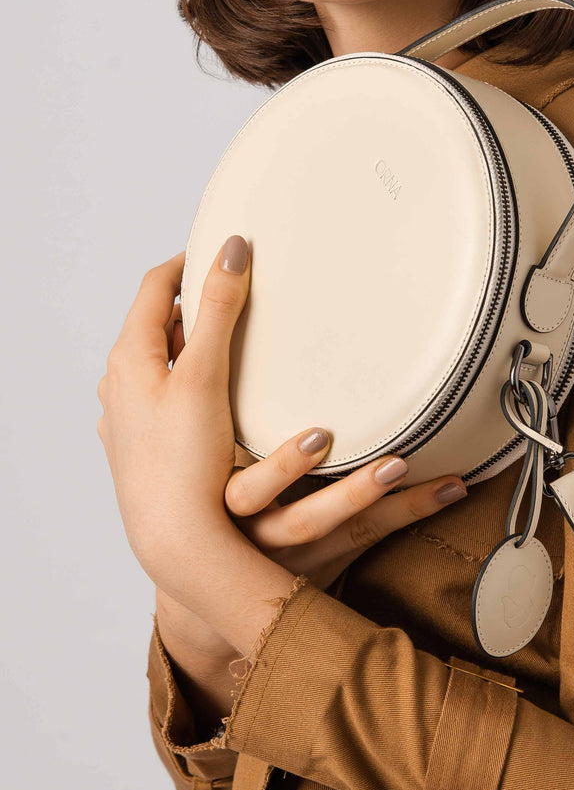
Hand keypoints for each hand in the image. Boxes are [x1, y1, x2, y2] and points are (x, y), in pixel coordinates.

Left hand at [97, 236, 257, 601]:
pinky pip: (165, 397)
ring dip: (192, 344)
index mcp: (128, 357)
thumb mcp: (205, 373)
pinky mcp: (142, 446)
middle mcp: (119, 384)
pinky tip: (218, 396)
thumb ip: (218, 308)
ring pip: (161, 362)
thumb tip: (230, 249)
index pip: (154, 285)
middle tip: (238, 293)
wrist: (176, 540)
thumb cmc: (184, 461)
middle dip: (196, 304)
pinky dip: (190, 381)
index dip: (188, 261)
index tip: (221, 250)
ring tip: (234, 342)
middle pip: (156, 322)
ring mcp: (127, 418)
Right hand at [166, 319, 469, 595]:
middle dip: (286, 469)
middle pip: (255, 496)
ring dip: (360, 494)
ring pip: (318, 523)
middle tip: (321, 435)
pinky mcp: (326, 557)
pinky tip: (453, 484)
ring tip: (398, 464)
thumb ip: (202, 383)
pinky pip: (371, 534)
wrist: (212, 587)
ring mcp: (283, 544)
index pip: (207, 444)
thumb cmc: (213, 492)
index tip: (254, 401)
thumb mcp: (199, 444)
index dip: (207, 412)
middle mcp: (239, 518)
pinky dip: (413, 507)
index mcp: (207, 479)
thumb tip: (205, 294)